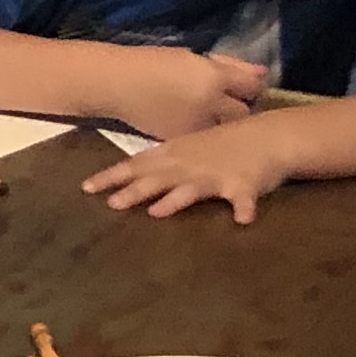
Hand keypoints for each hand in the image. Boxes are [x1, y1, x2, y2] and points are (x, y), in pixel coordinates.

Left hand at [85, 120, 291, 225]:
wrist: (270, 136)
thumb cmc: (225, 144)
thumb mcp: (188, 148)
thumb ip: (161, 163)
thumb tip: (129, 175)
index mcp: (175, 155)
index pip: (136, 165)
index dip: (112, 176)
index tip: (85, 188)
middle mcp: (190, 164)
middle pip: (157, 179)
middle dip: (134, 191)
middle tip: (111, 204)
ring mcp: (216, 174)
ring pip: (191, 189)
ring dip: (174, 201)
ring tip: (157, 212)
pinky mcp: (243, 184)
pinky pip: (245, 198)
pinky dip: (245, 208)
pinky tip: (243, 220)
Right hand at [105, 48, 273, 141]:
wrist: (115, 84)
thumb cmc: (153, 63)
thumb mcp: (194, 58)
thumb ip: (230, 66)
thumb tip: (261, 73)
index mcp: (214, 78)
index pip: (253, 86)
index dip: (251, 86)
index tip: (245, 86)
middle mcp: (210, 104)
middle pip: (242, 113)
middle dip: (239, 109)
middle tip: (230, 105)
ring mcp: (195, 125)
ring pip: (223, 130)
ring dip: (221, 124)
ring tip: (211, 117)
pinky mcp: (180, 140)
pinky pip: (202, 138)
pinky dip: (202, 134)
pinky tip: (193, 125)